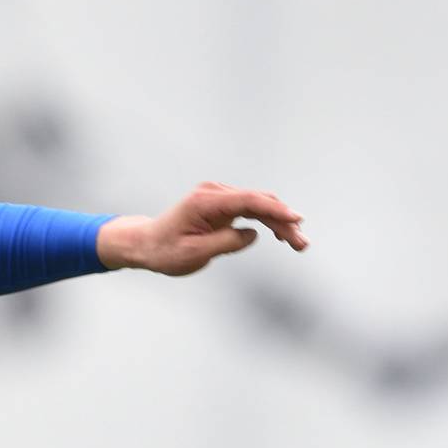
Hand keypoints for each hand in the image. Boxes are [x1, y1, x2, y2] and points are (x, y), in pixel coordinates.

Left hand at [97, 182, 308, 275]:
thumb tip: (252, 234)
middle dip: (284, 221)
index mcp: (205, 202)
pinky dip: (268, 221)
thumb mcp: (194, 253)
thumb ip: (225, 243)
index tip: (296, 220)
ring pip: (259, 206)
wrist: (146, 245)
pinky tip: (282, 235)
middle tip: (302, 244)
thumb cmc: (165, 251)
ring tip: (299, 244)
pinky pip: (251, 210)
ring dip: (280, 223)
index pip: (248, 200)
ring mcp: (218, 198)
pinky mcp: (222, 206)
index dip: (275, 210)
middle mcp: (213, 194)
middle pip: (259, 202)